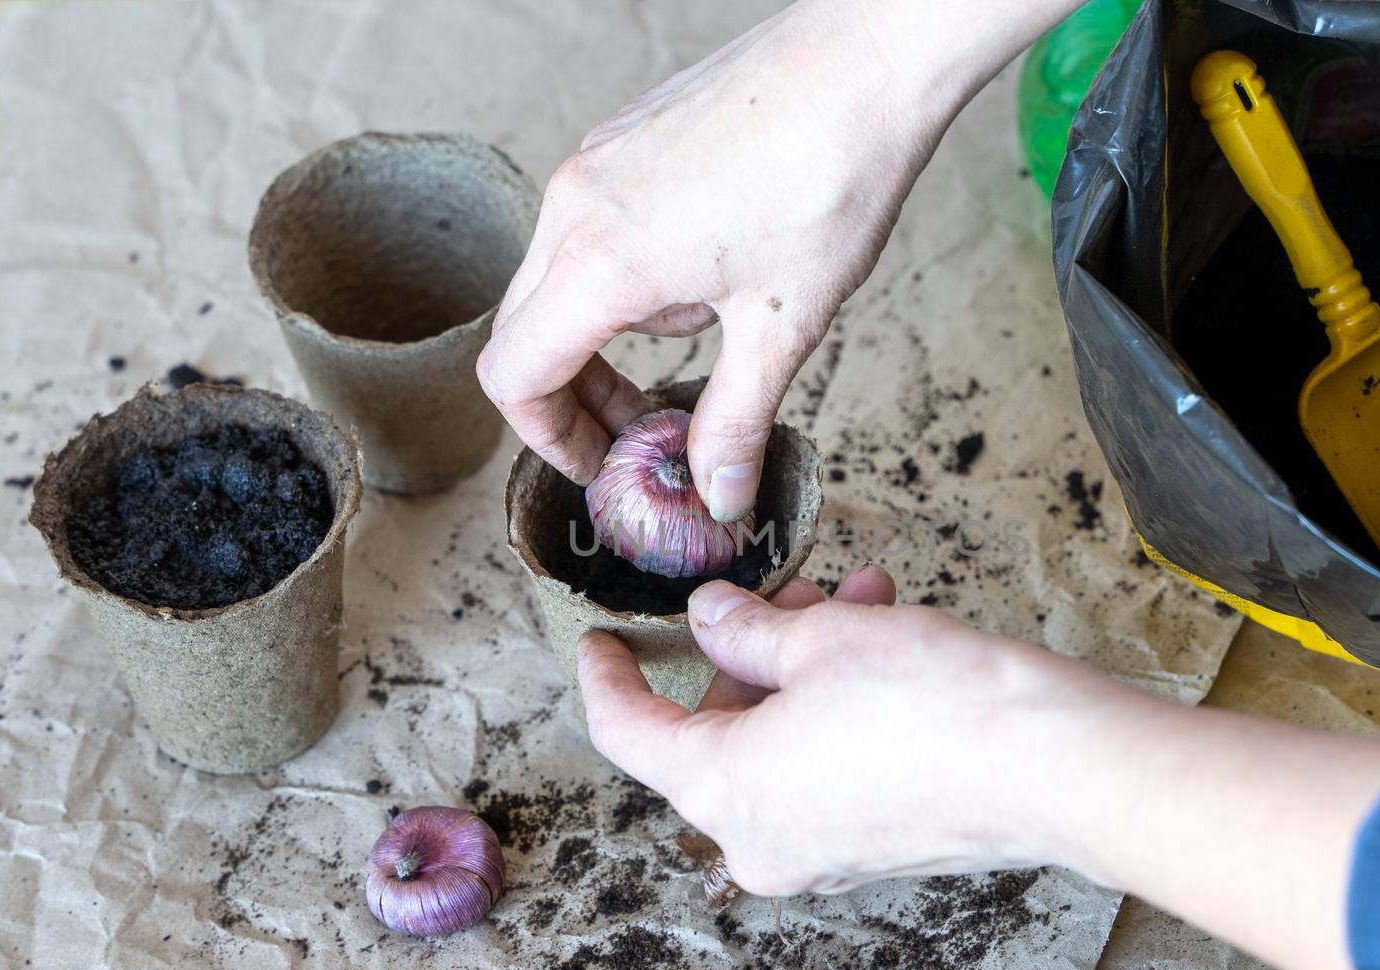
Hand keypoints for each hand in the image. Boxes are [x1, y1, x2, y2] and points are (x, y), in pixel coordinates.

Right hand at [477, 0, 1083, 518]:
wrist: (865, 63)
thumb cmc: (829, 177)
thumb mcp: (782, 325)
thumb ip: (736, 423)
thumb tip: (719, 497)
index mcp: (601, 263)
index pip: (513, 377)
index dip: (549, 439)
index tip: (605, 463)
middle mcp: (574, 208)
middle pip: (522, 333)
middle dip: (573, 397)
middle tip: (645, 430)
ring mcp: (591, 165)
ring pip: (553, 281)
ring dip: (600, 339)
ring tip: (693, 346)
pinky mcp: (619, 141)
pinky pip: (585, 230)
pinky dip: (617, 281)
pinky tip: (702, 277)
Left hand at [577, 564, 1136, 894]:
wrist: (1056, 765)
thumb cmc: (935, 706)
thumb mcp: (820, 640)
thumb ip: (746, 629)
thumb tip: (712, 617)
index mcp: (725, 794)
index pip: (630, 733)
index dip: (608, 677)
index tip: (599, 641)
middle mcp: (765, 840)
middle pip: (714, 732)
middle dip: (745, 651)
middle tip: (784, 592)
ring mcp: (822, 851)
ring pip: (778, 741)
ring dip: (804, 666)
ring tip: (853, 598)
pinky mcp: (875, 844)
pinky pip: (826, 764)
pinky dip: (838, 705)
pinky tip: (884, 635)